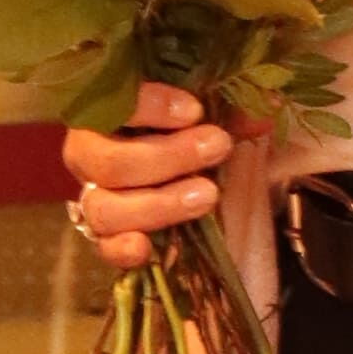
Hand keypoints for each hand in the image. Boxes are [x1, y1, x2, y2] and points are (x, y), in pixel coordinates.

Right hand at [63, 91, 236, 273]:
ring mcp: (90, 195)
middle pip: (111, 163)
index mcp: (102, 111)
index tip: (195, 110)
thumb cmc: (178, 125)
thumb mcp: (200, 110)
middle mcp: (86, 152)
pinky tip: (146, 247)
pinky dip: (121, 249)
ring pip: (105, 208)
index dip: (150, 107)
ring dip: (158, 205)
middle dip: (168, 158)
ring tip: (207, 195)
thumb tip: (266, 110)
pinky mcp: (101, 233)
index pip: (112, 104)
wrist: (162, 163)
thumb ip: (226, 107)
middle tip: (216, 146)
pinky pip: (101, 246)